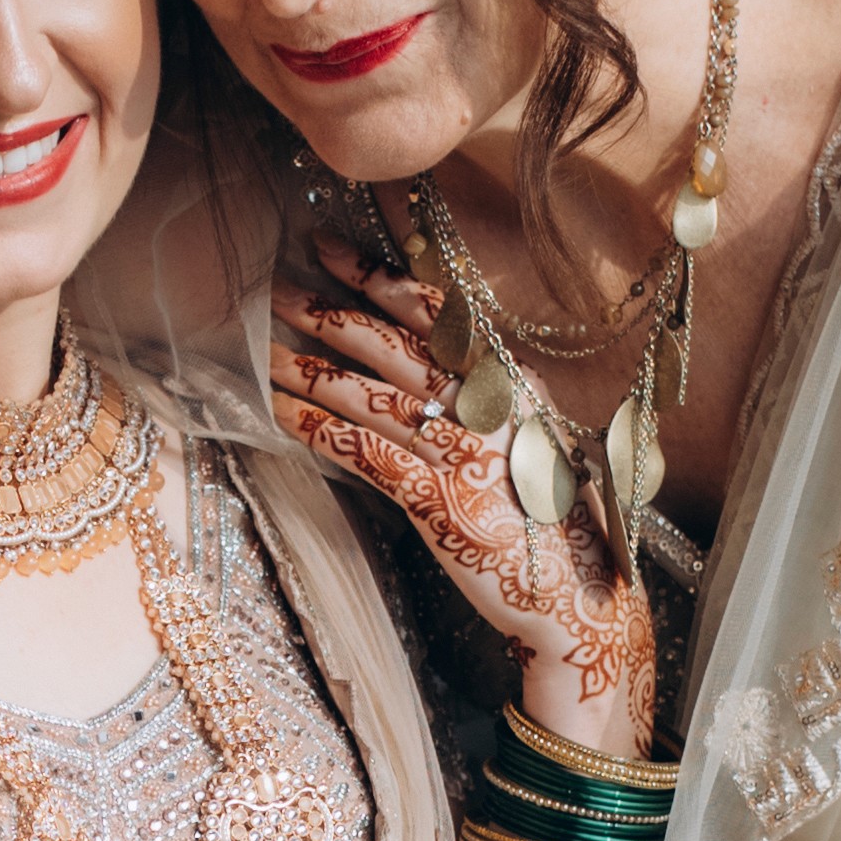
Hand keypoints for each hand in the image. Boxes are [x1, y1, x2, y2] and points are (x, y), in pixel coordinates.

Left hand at [264, 234, 658, 738]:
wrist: (578, 597)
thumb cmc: (547, 519)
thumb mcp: (526, 440)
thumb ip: (481, 400)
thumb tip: (419, 367)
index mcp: (510, 383)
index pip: (438, 312)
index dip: (379, 274)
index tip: (331, 243)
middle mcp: (487, 408)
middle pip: (394, 346)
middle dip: (329, 312)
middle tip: (274, 285)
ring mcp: (463, 455)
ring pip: (371, 396)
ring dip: (310, 369)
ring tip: (261, 349)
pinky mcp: (439, 504)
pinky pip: (366, 455)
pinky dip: (318, 429)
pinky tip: (280, 413)